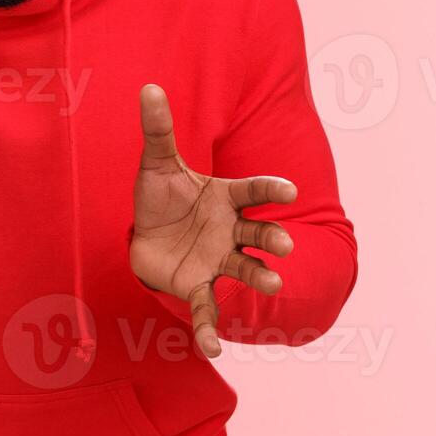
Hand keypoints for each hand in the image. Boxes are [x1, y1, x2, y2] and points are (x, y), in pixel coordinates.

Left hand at [129, 84, 297, 357]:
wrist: (145, 236)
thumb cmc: (161, 197)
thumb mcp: (156, 163)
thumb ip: (158, 130)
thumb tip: (149, 87)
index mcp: (227, 197)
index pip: (254, 190)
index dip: (271, 189)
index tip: (290, 188)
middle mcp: (231, 230)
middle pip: (259, 233)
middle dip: (273, 238)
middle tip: (285, 244)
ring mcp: (220, 260)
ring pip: (246, 269)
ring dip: (260, 276)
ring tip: (274, 282)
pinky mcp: (201, 286)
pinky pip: (209, 308)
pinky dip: (210, 329)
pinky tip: (213, 349)